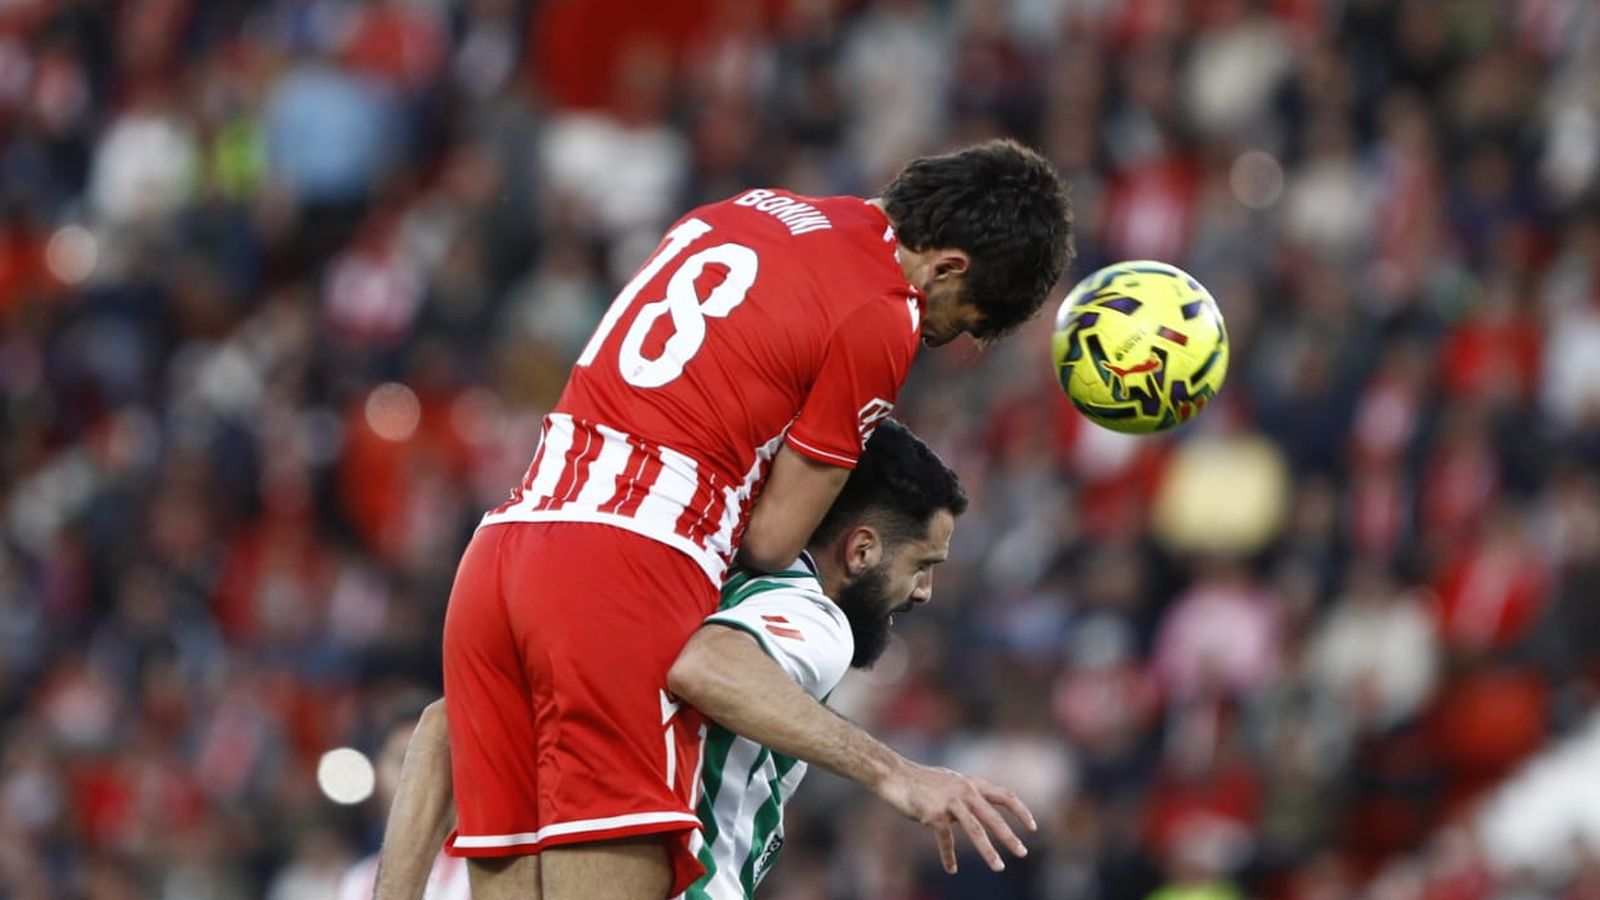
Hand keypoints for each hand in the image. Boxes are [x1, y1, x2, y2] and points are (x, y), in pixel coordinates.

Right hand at [873, 762, 1036, 873]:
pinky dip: (948, 856)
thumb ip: (967, 794)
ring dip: (988, 851)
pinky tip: (951, 869)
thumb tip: (978, 808)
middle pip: (994, 816)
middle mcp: (965, 791)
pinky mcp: (934, 814)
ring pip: (976, 830)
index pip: (1005, 796)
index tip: (1033, 827)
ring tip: (999, 867)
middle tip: (1023, 853)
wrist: (895, 775)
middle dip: (1010, 837)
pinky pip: (946, 839)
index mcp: (972, 784)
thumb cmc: (921, 781)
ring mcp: (950, 802)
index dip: (1021, 811)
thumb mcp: (950, 782)